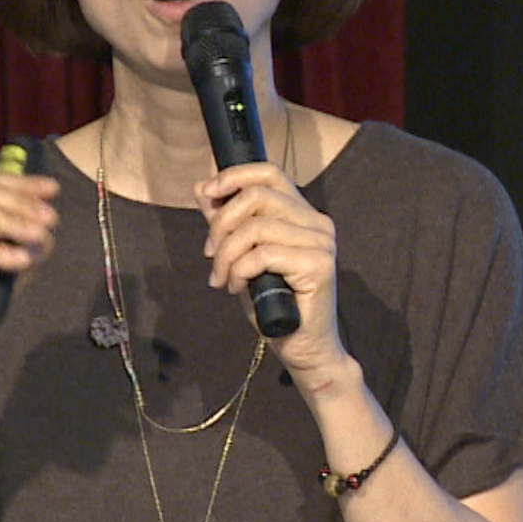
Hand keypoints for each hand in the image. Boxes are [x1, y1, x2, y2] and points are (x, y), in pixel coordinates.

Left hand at [195, 163, 347, 379]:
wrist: (302, 348)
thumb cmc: (272, 303)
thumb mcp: (241, 256)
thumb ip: (227, 223)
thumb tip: (201, 189)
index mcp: (303, 214)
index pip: (270, 173)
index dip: (234, 176)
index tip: (206, 193)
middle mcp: (317, 223)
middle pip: (257, 196)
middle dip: (222, 223)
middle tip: (210, 254)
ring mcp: (321, 243)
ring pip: (255, 228)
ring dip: (226, 255)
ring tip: (221, 278)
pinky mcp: (318, 265)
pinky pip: (262, 255)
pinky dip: (239, 271)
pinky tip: (236, 288)